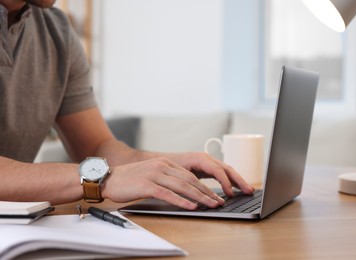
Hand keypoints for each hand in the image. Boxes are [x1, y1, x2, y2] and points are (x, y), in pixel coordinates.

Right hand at [102, 157, 225, 209]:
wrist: (107, 178)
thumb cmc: (130, 179)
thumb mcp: (152, 173)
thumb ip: (167, 178)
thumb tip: (185, 190)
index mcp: (165, 163)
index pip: (190, 175)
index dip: (204, 186)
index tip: (215, 195)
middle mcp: (162, 166)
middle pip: (190, 180)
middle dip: (207, 192)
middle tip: (219, 201)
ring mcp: (155, 174)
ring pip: (183, 186)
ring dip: (199, 197)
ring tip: (211, 204)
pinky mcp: (147, 185)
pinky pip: (168, 194)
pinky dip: (182, 201)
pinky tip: (191, 206)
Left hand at [163, 152, 254, 196]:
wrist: (159, 160)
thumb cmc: (166, 167)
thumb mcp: (177, 173)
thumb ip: (189, 182)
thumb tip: (199, 194)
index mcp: (200, 158)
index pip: (217, 170)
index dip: (225, 182)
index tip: (231, 194)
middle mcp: (206, 158)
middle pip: (227, 168)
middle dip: (239, 180)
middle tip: (249, 191)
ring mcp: (208, 161)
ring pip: (227, 170)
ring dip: (238, 180)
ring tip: (248, 190)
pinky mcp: (207, 167)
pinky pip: (223, 172)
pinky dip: (231, 180)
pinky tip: (236, 188)